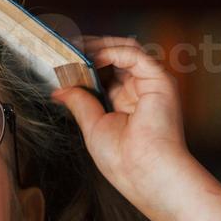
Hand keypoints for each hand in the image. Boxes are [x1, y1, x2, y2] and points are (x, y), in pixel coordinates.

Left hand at [50, 35, 192, 213]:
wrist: (145, 174)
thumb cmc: (124, 160)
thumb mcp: (92, 126)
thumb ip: (79, 102)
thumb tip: (60, 89)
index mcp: (127, 103)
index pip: (105, 73)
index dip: (84, 64)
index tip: (61, 60)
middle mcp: (141, 90)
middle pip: (114, 58)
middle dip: (88, 51)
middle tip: (63, 48)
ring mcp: (151, 84)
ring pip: (124, 50)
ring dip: (97, 46)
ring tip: (74, 48)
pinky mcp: (160, 80)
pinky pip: (133, 54)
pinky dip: (110, 50)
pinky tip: (91, 57)